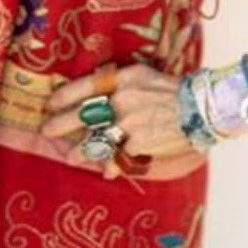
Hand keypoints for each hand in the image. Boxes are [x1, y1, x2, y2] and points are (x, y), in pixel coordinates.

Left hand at [40, 63, 193, 174]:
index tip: (51, 103)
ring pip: (95, 141)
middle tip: (47, 130)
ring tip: (70, 157)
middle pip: (82, 114)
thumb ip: (118, 82)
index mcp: (123, 80)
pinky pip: (117, 157)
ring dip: (79, 151)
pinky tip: (106, 171)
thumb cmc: (171, 90)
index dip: (65, 96)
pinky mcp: (138, 145)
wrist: (200, 109)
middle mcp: (122, 101)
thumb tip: (93, 91)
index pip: (85, 87)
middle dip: (60, 124)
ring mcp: (129, 124)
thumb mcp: (143, 76)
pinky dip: (111, 166)